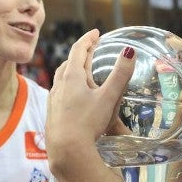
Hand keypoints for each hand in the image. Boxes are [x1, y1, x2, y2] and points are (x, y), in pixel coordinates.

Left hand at [47, 30, 134, 172]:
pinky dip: (66, 85)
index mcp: (72, 76)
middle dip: (80, 54)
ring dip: (71, 69)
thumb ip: (120, 75)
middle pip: (68, 63)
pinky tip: (70, 95)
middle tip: (90, 50)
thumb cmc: (87, 122)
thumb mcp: (108, 97)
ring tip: (80, 69)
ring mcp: (53, 99)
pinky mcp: (52, 112)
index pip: (78, 50)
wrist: (66, 149)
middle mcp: (59, 84)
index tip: (95, 32)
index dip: (88, 39)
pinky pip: (58, 92)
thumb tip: (130, 51)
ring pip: (61, 77)